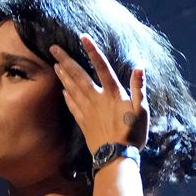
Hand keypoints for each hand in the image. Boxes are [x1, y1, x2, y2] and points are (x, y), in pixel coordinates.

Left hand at [50, 34, 148, 153]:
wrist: (116, 158)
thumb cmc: (132, 134)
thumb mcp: (142, 111)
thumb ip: (140, 88)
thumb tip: (140, 67)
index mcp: (112, 94)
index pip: (101, 67)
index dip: (92, 51)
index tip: (82, 37)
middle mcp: (97, 99)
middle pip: (79, 76)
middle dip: (66, 61)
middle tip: (53, 48)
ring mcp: (88, 111)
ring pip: (72, 89)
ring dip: (63, 76)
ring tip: (54, 64)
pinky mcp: (83, 123)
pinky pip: (72, 106)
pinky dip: (67, 96)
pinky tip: (62, 90)